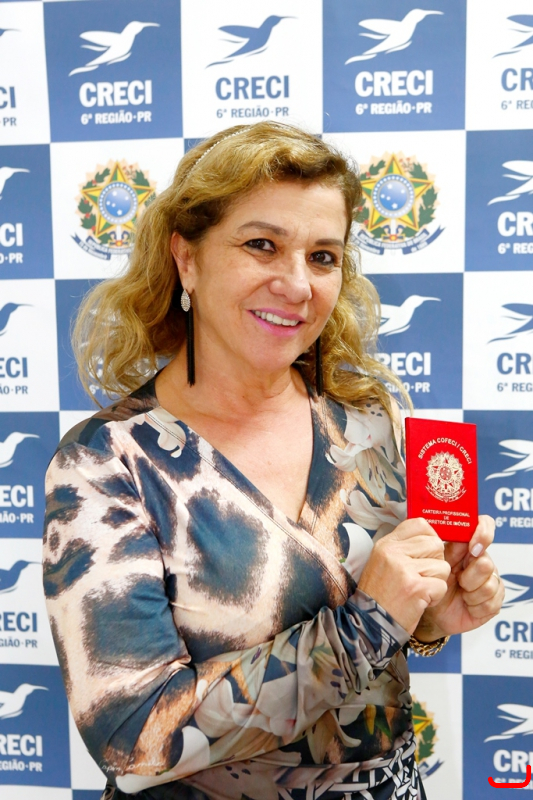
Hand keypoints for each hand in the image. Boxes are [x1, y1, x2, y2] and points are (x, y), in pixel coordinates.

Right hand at [358, 517, 450, 633]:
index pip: (419, 524)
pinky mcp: (415, 587)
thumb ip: (404, 548)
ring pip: (442, 566)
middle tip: (420, 577)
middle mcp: (394, 552)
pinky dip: (435, 597)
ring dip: (436, 582)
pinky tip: (420, 601)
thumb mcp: (383, 562)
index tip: (426, 552)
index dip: (430, 537)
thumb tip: (431, 536)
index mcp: (386, 544)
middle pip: (436, 544)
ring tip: (418, 590)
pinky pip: (442, 586)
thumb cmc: (380, 595)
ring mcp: (404, 569)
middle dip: (435, 563)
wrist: (369, 624)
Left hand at [413, 515, 504, 641]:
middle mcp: (482, 560)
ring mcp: (490, 580)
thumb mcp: (433, 563)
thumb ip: (443, 547)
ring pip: (490, 584)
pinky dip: (476, 606)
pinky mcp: (494, 602)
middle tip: (458, 581)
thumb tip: (448, 532)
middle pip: (486, 562)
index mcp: (467, 546)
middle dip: (469, 576)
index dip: (483, 533)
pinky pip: (492, 603)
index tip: (472, 547)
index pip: (484, 526)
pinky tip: (468, 605)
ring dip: (471, 593)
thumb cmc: (431, 582)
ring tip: (461, 594)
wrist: (433, 612)